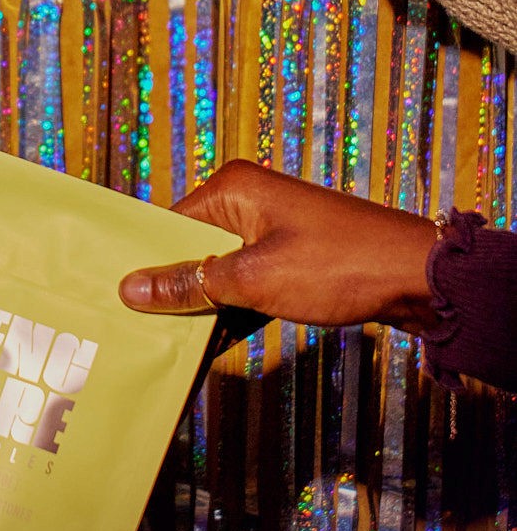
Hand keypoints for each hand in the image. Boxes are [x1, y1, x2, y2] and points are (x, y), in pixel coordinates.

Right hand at [116, 159, 439, 332]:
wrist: (419, 278)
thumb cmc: (339, 266)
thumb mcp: (254, 280)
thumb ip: (191, 284)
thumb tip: (131, 289)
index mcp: (233, 189)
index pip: (167, 224)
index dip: (143, 263)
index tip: (112, 299)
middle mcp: (249, 201)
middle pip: (190, 247)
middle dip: (171, 287)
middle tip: (132, 326)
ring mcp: (273, 229)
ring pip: (219, 269)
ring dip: (204, 304)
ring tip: (166, 340)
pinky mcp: (292, 257)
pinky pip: (246, 282)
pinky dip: (233, 309)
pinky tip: (212, 341)